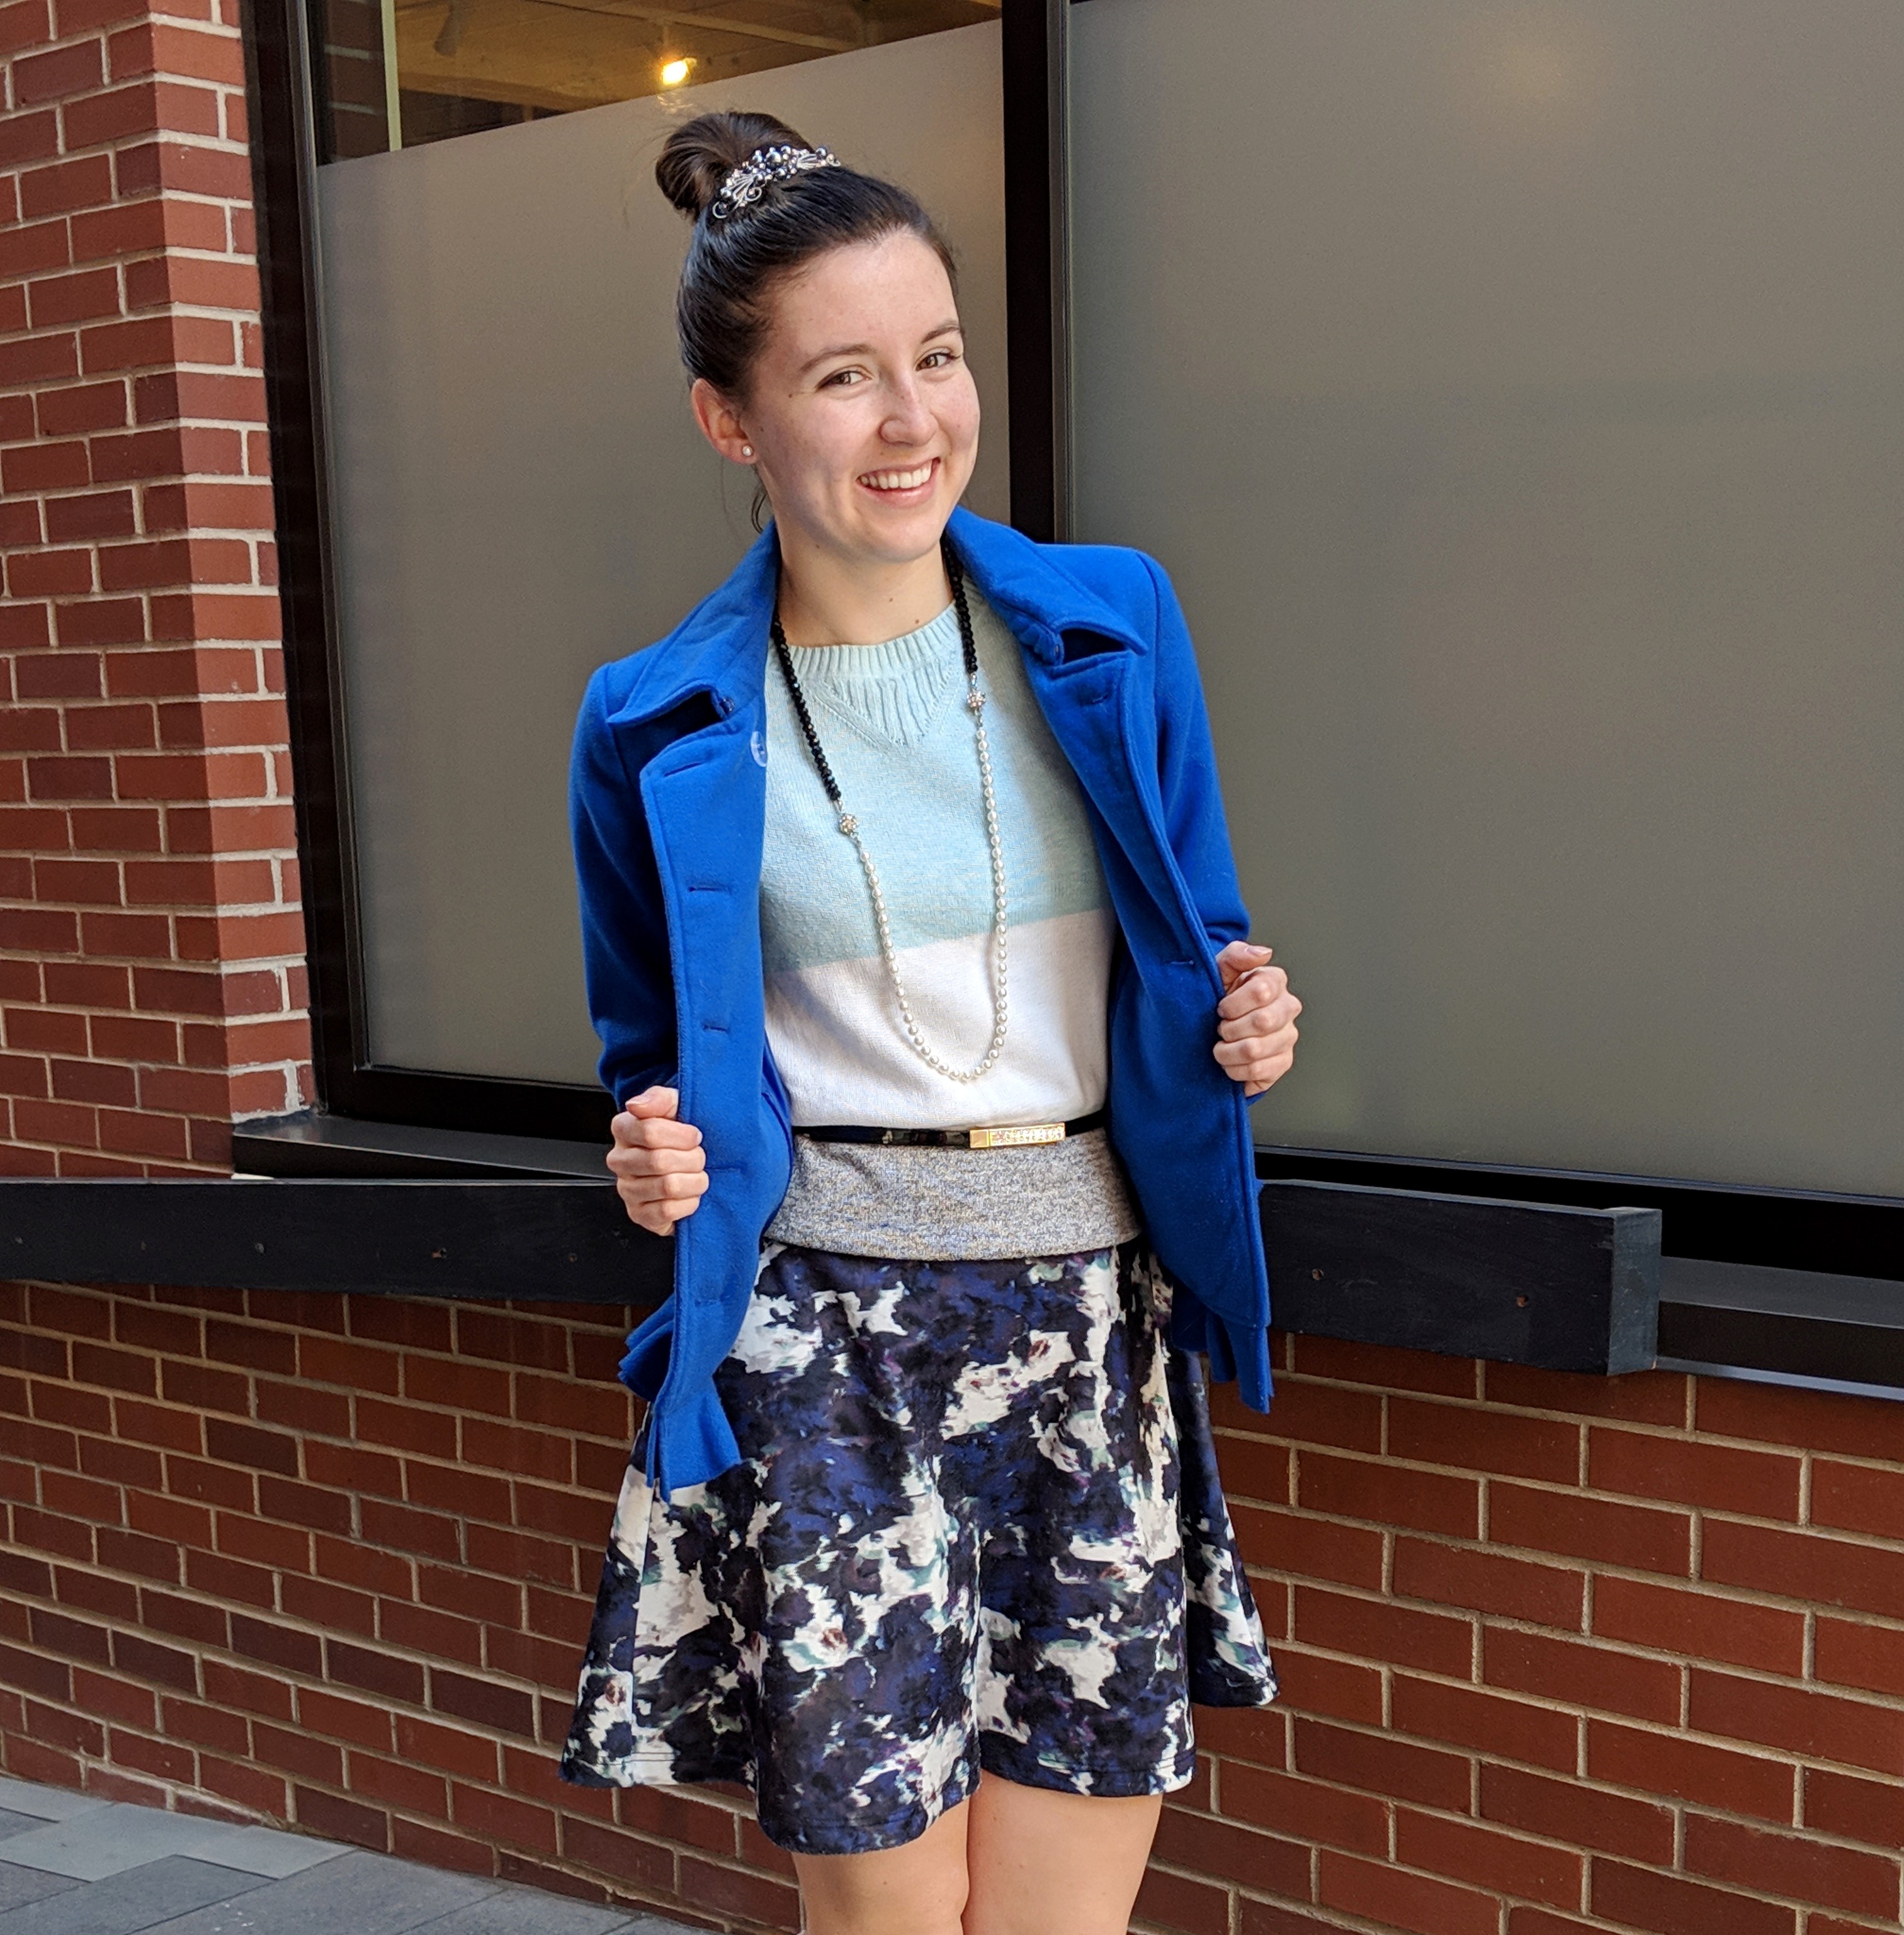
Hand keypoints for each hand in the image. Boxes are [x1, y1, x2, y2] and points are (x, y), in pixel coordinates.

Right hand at [607, 1086, 707, 1234]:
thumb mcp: (676, 1105)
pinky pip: (667, 1211)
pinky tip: (690, 1194)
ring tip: (696, 1175)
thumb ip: (659, 1099)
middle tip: (699, 1157)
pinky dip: (688, 1203)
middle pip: (660, 1161)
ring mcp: (627, 1189)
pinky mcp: (639, 1214)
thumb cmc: (682, 1133)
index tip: (695, 1136)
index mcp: (623, 1129)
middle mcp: (619, 1160)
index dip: (683, 1136)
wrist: (690, 1161)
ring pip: (667, 1187)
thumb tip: (636, 1105)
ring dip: (694, 1181)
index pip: (650, 1132)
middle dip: (692, 1159)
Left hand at [1212, 940, 1300, 1097]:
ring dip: (1227, 1052)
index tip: (1220, 1007)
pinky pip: (1258, 1071)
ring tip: (1222, 1046)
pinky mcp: (1283, 1062)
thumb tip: (1263, 954)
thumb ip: (1236, 956)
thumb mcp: (1218, 971)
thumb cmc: (1216, 998)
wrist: (1210, 1031)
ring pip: (1256, 1049)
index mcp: (1275, 981)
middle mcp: (1288, 1007)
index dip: (1233, 1004)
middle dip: (1230, 1028)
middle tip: (1220, 1028)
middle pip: (1262, 1022)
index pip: (1262, 991)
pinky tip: (1231, 1062)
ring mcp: (1288, 1036)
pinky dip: (1235, 1069)